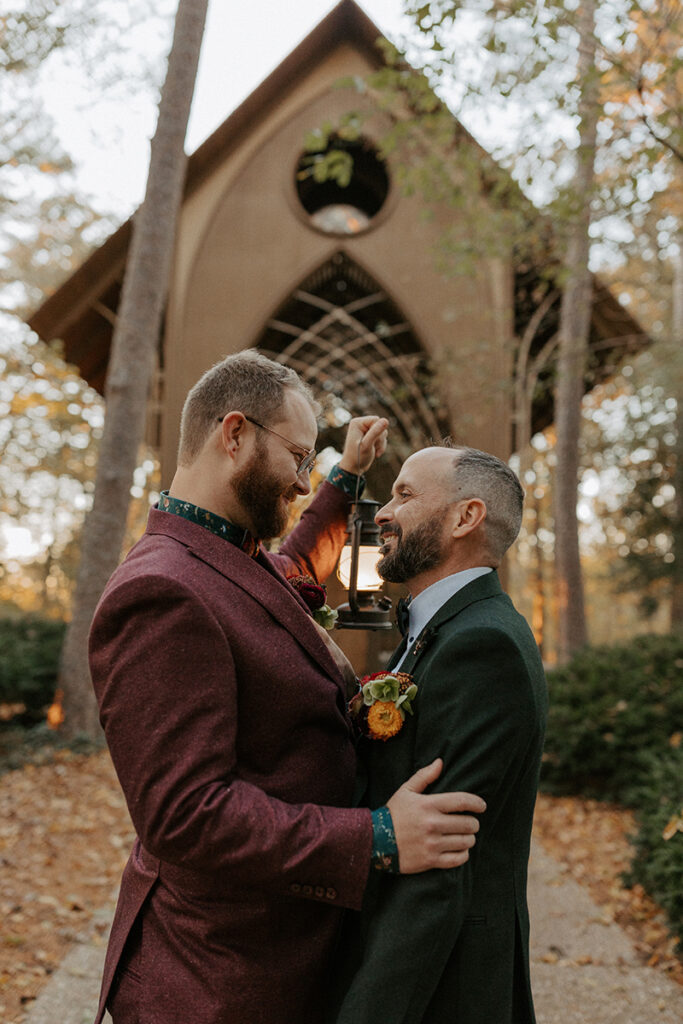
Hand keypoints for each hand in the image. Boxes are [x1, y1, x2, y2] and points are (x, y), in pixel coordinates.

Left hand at [337, 416, 388, 475]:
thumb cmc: (357, 457)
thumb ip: (375, 432)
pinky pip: (382, 437)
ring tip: (373, 450)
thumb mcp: (366, 445)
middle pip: (381, 425)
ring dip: (381, 443)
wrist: (354, 468)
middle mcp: (361, 424)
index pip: (376, 419)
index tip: (372, 441)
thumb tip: (386, 420)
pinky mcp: (370, 436)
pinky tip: (375, 453)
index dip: (378, 431)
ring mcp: (366, 430)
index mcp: (357, 423)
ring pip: (383, 432)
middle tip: (372, 447)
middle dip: (380, 438)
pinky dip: (381, 446)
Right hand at [386, 758, 485, 873]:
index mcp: (428, 805)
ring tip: (465, 836)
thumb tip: (440, 762)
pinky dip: (463, 854)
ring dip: (469, 838)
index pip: (462, 801)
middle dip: (473, 823)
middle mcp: (432, 824)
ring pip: (466, 842)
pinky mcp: (431, 860)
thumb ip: (424, 776)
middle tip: (471, 823)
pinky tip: (459, 849)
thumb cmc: (393, 814)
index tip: (482, 806)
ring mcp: (432, 843)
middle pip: (468, 823)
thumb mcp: (406, 790)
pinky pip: (458, 859)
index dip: (477, 803)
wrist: (375, 841)